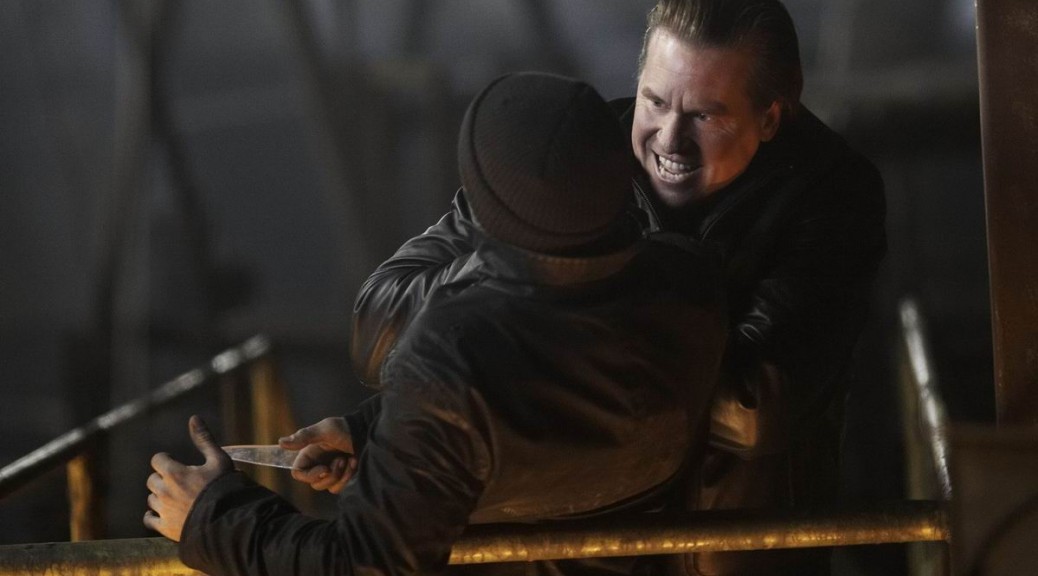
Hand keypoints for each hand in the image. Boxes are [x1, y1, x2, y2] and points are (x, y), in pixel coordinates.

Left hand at [144, 415, 232, 540]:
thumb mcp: (218, 459)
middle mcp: (164, 491)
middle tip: (179, 481)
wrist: (227, 519)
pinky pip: (149, 519)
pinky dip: (153, 515)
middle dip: (163, 478)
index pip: (157, 460)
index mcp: (174, 473)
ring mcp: (163, 510)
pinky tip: (162, 513)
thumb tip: (194, 418)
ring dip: (160, 496)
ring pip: (151, 499)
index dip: (166, 459)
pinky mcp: (165, 527)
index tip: (175, 461)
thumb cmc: (224, 487)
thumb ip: (204, 439)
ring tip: (176, 497)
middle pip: (152, 480)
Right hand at [278, 417, 356, 493]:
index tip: (324, 469)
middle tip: (341, 459)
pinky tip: (354, 463)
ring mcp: (330, 473)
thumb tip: (281, 443)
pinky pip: (339, 488)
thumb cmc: (344, 429)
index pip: (298, 474)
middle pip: (314, 484)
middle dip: (331, 474)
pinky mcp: (342, 478)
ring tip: (349, 460)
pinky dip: (348, 478)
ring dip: (341, 475)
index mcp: (309, 455)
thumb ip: (304, 437)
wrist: (366, 432)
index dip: (309, 475)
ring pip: (328, 487)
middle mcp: (317, 465)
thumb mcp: (325, 430)